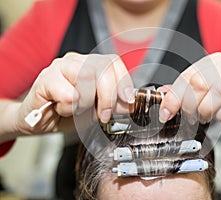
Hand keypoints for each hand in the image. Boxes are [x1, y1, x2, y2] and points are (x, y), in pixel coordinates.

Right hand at [16, 52, 133, 134]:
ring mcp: (60, 67)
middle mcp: (76, 61)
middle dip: (108, 97)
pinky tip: (62, 109)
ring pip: (86, 78)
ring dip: (86, 103)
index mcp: (91, 65)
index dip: (124, 81)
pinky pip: (68, 94)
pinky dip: (69, 108)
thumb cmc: (67, 113)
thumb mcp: (96, 110)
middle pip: (103, 68)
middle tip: (103, 114)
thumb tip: (130, 103)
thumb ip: (113, 105)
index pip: (113, 62)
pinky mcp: (46, 79)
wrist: (39, 122)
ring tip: (76, 110)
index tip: (128, 100)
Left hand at [159, 52, 220, 129]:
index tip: (166, 114)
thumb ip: (183, 91)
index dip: (173, 98)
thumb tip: (162, 92)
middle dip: (190, 105)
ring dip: (206, 110)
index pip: (186, 77)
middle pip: (199, 82)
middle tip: (191, 116)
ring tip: (206, 117)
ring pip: (217, 91)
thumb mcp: (202, 93)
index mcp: (211, 62)